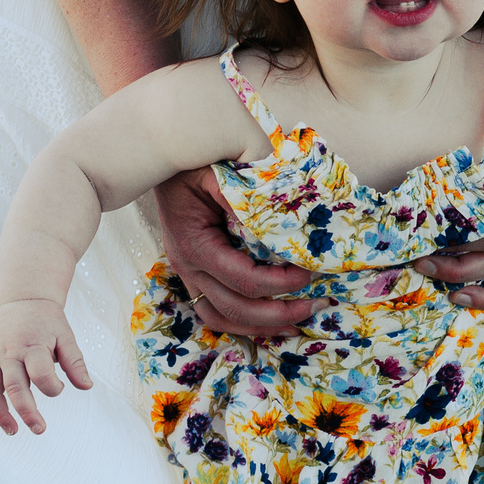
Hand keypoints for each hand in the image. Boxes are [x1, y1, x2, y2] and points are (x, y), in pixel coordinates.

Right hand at [0, 299, 93, 433]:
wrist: (21, 300)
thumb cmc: (46, 322)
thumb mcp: (66, 336)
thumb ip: (75, 362)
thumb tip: (87, 387)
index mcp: (32, 345)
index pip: (41, 374)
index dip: (52, 388)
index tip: (59, 389)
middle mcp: (8, 352)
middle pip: (14, 386)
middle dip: (26, 411)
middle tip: (39, 429)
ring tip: (12, 430)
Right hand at [151, 169, 315, 337]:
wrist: (167, 157)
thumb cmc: (196, 161)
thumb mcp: (221, 174)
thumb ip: (246, 201)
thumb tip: (281, 228)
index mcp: (195, 245)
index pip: (244, 280)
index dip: (281, 284)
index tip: (309, 272)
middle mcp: (188, 267)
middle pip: (235, 310)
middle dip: (280, 313)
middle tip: (317, 304)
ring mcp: (189, 273)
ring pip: (221, 318)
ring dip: (261, 326)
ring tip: (297, 324)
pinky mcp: (196, 272)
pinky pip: (217, 308)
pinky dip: (245, 319)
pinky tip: (271, 317)